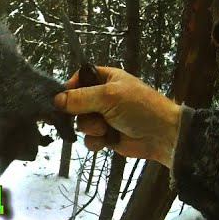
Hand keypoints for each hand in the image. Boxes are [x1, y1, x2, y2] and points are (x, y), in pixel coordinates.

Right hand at [53, 66, 182, 168]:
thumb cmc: (140, 108)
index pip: (78, 79)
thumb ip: (80, 98)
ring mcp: (104, 116)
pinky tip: (106, 141)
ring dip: (90, 128)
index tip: (61, 100)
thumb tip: (55, 100)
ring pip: (81, 123)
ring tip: (104, 129)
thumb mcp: (108, 96)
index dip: (69, 89)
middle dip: (80, 113)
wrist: (163, 136)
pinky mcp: (106, 135)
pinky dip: (95, 141)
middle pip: (75, 104)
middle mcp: (103, 96)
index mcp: (106, 78)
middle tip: (87, 116)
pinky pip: (89, 138)